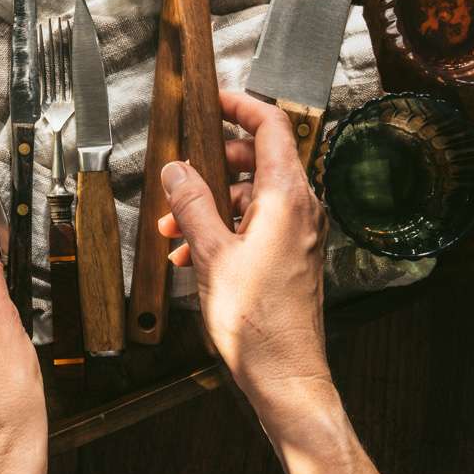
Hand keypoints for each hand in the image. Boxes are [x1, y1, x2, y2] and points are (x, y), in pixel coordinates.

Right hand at [157, 91, 330, 415]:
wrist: (285, 374)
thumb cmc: (256, 322)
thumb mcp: (210, 253)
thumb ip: (191, 204)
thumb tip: (177, 170)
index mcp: (287, 197)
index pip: (271, 125)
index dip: (240, 105)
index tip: (214, 99)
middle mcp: (300, 208)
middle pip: (257, 159)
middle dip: (211, 167)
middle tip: (179, 180)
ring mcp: (298, 231)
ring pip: (251, 195)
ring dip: (210, 204)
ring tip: (174, 229)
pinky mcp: (291, 254)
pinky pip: (256, 223)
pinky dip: (223, 228)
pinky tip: (190, 252)